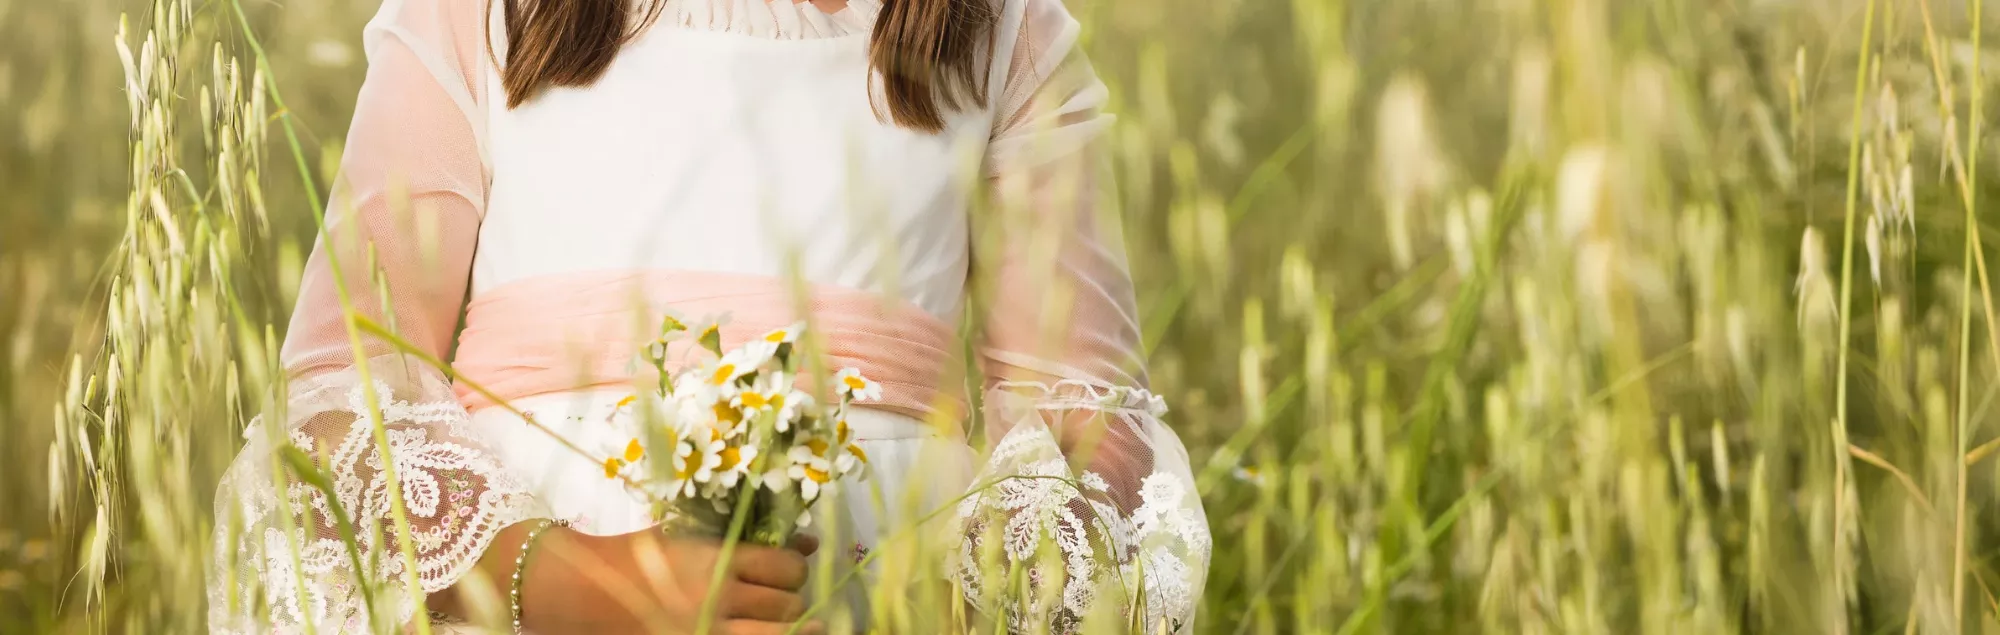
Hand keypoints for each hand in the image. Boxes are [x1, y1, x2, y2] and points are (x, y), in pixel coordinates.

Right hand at [521, 527, 825, 634]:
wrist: (583, 591)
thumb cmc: (638, 557)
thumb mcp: (691, 536)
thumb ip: (748, 540)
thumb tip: (808, 544)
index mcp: (717, 559)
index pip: (786, 567)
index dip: (793, 569)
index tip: (786, 570)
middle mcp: (717, 598)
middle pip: (787, 605)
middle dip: (791, 601)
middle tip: (780, 599)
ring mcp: (707, 631)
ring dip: (787, 628)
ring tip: (791, 626)